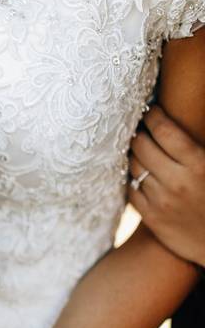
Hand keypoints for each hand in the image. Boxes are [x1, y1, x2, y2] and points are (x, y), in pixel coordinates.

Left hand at [129, 106, 204, 266]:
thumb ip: (200, 147)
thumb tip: (184, 124)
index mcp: (199, 164)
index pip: (165, 131)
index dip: (153, 116)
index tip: (151, 110)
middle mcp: (177, 181)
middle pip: (142, 146)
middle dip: (139, 133)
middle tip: (139, 128)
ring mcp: (161, 200)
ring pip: (133, 166)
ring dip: (133, 154)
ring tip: (137, 148)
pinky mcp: (150, 217)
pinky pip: (130, 189)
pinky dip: (132, 178)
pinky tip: (138, 173)